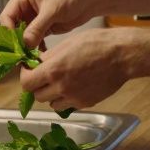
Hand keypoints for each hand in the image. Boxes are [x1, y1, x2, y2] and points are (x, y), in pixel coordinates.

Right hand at [1, 0, 95, 48]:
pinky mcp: (42, 28)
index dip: (9, 31)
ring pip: (22, 36)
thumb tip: (25, 44)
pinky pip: (33, 40)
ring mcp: (33, 19)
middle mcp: (24, 7)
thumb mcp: (52, 10)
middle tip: (20, 56)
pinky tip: (39, 57)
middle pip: (12, 28)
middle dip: (16, 41)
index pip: (7, 16)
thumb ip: (37, 27)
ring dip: (26, 47)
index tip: (15, 45)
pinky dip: (35, 48)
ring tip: (29, 59)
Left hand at [19, 28, 133, 112]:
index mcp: (53, 70)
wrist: (123, 55)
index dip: (26, 76)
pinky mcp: (85, 103)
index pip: (26, 83)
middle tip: (45, 76)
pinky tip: (75, 86)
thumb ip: (49, 57)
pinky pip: (68, 105)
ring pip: (52, 103)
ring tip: (61, 82)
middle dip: (38, 86)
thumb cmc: (96, 43)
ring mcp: (74, 98)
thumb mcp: (67, 43)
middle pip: (37, 96)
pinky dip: (66, 98)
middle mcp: (61, 87)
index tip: (30, 70)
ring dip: (52, 94)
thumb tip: (36, 64)